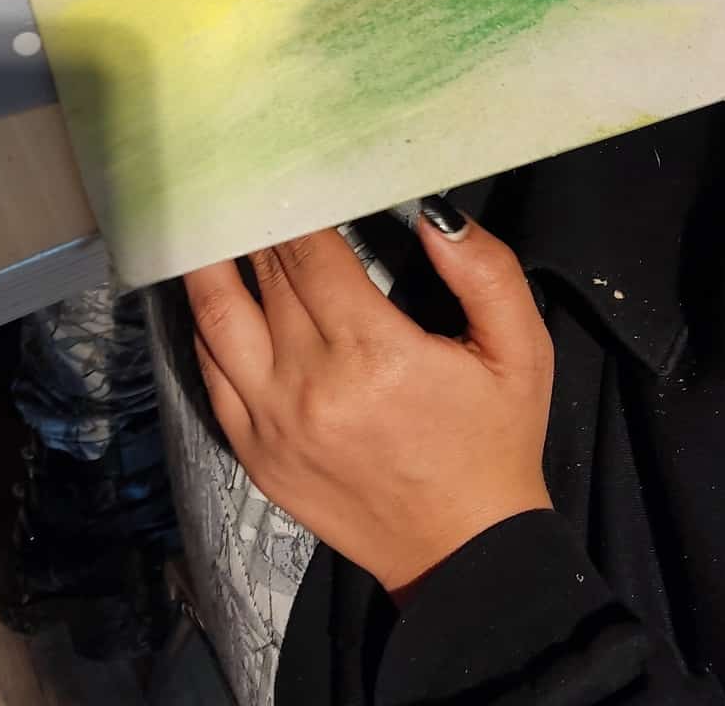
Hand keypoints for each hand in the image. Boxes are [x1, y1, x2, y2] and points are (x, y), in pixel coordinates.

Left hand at [183, 209, 553, 597]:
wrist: (462, 551)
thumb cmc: (494, 440)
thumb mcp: (520, 350)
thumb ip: (485, 272)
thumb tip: (433, 213)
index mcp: (374, 353)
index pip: (311, 256)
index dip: (293, 210)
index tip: (283, 173)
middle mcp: (310, 384)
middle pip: (264, 279)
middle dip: (254, 227)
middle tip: (243, 183)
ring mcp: (271, 422)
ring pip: (217, 321)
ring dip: (208, 267)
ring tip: (205, 224)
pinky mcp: (254, 453)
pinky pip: (210, 375)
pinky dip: (204, 328)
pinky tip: (207, 295)